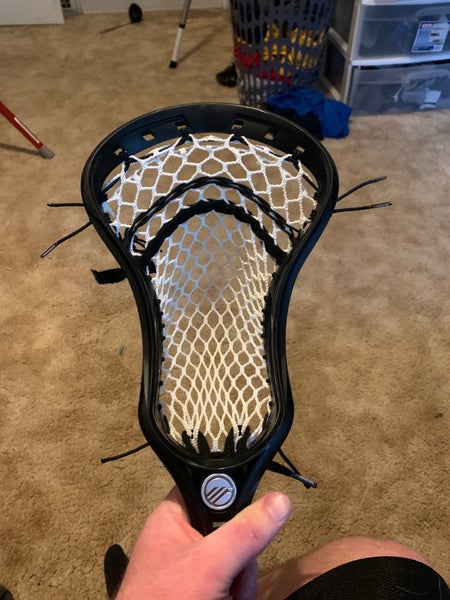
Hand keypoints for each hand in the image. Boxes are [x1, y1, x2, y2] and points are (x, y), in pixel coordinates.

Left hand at [116, 487, 291, 599]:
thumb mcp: (211, 564)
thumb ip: (244, 532)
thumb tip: (279, 501)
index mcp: (173, 515)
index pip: (208, 487)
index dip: (233, 497)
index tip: (253, 517)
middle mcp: (179, 535)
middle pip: (228, 525)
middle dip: (243, 552)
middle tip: (241, 573)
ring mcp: (187, 563)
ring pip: (230, 554)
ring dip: (241, 577)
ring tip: (236, 596)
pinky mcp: (195, 585)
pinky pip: (225, 575)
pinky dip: (234, 590)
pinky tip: (232, 599)